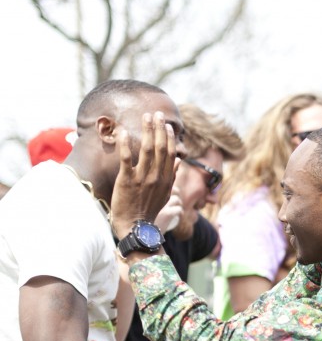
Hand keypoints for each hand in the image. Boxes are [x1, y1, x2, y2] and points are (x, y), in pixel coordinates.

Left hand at [110, 111, 177, 239]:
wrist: (135, 227)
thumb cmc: (148, 210)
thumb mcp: (165, 194)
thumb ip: (173, 176)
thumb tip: (180, 161)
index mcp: (166, 179)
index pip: (170, 153)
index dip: (168, 137)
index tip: (166, 125)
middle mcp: (157, 176)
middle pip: (159, 147)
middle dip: (158, 128)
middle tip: (156, 114)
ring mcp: (142, 178)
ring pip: (146, 149)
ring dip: (146, 131)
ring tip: (145, 117)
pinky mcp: (127, 180)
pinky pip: (126, 159)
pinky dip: (125, 144)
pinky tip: (123, 131)